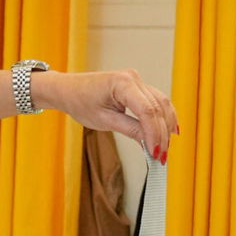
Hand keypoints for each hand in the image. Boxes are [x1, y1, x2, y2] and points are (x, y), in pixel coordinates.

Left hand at [32, 70, 177, 162]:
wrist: (67, 89)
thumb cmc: (79, 101)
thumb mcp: (104, 120)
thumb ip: (130, 130)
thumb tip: (151, 144)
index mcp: (122, 83)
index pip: (147, 111)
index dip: (154, 134)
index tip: (156, 154)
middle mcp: (132, 78)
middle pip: (157, 108)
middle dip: (162, 134)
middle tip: (161, 157)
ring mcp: (136, 80)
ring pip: (161, 104)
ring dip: (165, 127)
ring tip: (164, 149)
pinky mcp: (136, 86)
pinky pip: (156, 101)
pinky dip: (162, 117)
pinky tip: (169, 131)